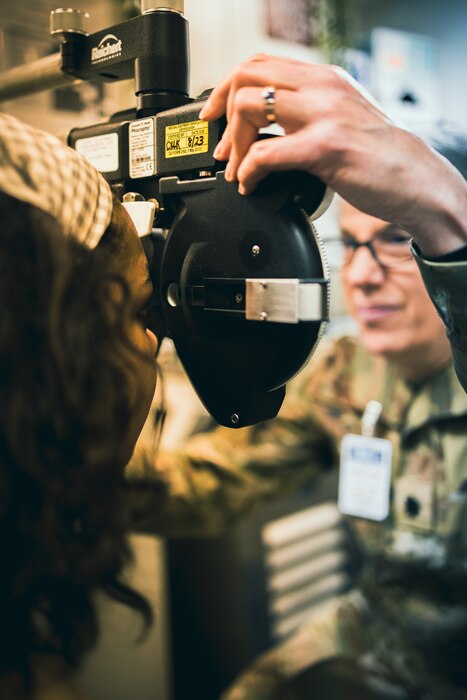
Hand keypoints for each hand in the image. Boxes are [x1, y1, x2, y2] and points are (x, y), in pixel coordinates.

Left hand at [200, 54, 466, 255]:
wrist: (414, 179)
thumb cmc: (378, 156)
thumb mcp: (341, 118)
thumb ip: (306, 113)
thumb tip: (264, 127)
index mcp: (323, 78)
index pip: (259, 63)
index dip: (225, 87)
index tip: (214, 115)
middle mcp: (321, 87)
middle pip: (246, 77)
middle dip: (224, 116)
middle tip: (224, 150)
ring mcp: (323, 114)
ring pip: (249, 107)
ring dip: (234, 145)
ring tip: (238, 171)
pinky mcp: (325, 147)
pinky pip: (266, 155)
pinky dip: (248, 173)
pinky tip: (251, 186)